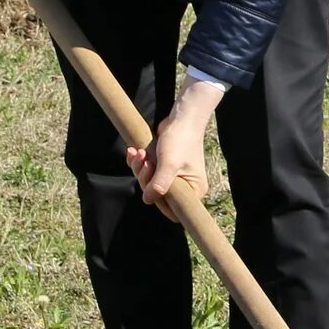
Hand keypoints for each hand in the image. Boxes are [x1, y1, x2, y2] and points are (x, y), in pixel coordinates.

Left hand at [125, 78, 220, 218]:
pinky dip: (139, 162)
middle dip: (146, 179)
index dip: (159, 203)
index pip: (175, 210)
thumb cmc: (181, 140)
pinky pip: (148, 171)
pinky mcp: (164, 166)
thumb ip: (160, 184)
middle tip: (144, 163)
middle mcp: (185, 186)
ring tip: (139, 153)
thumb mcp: (169, 164)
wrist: (181, 118)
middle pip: (159, 196)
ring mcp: (174, 176)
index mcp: (194, 190)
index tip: (150, 189)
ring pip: (150, 183)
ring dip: (140, 168)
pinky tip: (134, 151)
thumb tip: (148, 199)